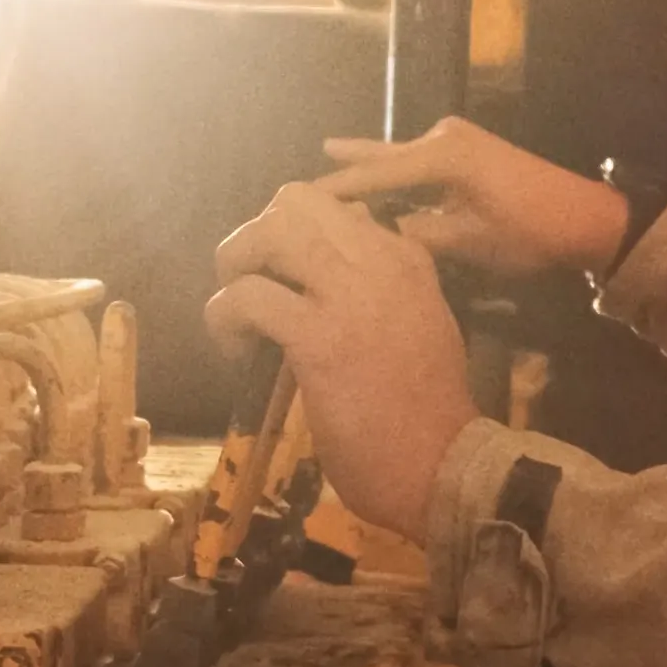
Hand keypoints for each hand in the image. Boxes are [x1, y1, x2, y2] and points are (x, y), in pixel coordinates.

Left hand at [203, 181, 482, 529]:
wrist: (442, 466)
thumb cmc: (430, 410)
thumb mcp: (421, 323)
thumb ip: (383, 288)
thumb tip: (328, 278)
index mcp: (407, 258)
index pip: (338, 205)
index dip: (295, 235)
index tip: (286, 275)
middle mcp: (380, 262)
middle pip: (296, 201)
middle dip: (258, 236)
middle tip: (250, 281)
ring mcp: (350, 296)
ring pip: (268, 233)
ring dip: (235, 266)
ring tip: (237, 311)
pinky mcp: (318, 339)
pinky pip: (245, 298)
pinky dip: (223, 318)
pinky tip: (236, 350)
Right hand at [316, 116, 630, 281]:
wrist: (585, 218)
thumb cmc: (530, 234)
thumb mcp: (469, 243)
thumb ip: (416, 235)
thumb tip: (369, 236)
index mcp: (442, 157)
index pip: (373, 177)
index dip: (333, 194)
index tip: (291, 209)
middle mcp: (443, 139)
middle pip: (380, 160)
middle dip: (342, 174)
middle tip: (292, 189)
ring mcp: (455, 141)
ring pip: (396, 158)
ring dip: (364, 169)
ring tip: (318, 164)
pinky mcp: (465, 151)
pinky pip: (415, 162)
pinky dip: (390, 171)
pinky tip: (362, 164)